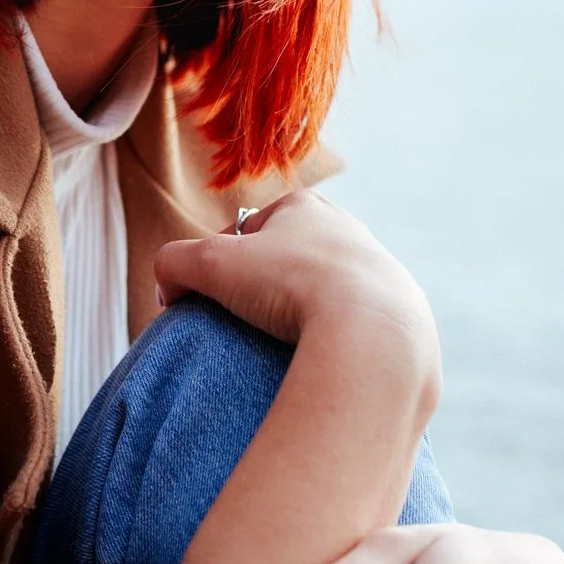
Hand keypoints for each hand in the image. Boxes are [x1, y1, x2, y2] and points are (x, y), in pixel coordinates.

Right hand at [154, 190, 438, 373]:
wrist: (372, 328)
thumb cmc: (290, 283)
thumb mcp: (210, 264)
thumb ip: (172, 263)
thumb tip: (168, 289)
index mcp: (304, 206)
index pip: (248, 230)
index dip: (222, 263)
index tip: (214, 296)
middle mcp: (346, 229)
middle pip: (287, 259)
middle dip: (264, 288)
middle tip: (246, 321)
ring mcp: (376, 269)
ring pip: (322, 291)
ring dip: (300, 314)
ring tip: (281, 345)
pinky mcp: (395, 311)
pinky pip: (351, 325)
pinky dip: (332, 338)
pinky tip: (319, 357)